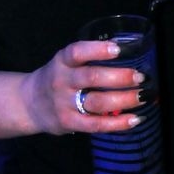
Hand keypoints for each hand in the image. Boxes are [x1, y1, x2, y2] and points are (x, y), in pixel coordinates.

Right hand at [20, 40, 145, 134]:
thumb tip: (129, 52)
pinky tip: (134, 119)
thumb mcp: (66, 61)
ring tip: (142, 96)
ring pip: (97, 102)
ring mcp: (64, 104)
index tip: (119, 49)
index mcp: (62, 60)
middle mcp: (62, 80)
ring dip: (124, 99)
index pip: (78, 51)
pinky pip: (96, 124)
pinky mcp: (68, 123)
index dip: (98, 50)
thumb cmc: (58, 77)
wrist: (30, 103)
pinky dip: (117, 123)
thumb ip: (89, 58)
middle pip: (92, 77)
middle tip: (141, 76)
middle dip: (120, 77)